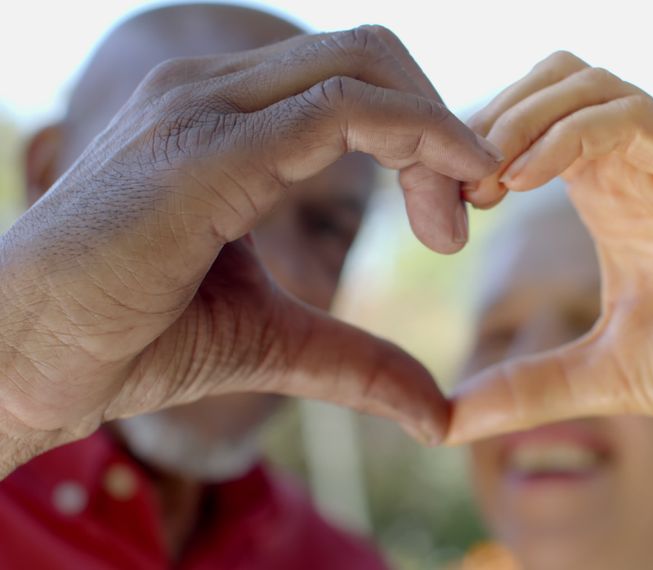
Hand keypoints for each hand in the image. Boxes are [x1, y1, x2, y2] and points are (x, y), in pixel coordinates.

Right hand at [0, 26, 501, 472]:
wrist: (26, 361)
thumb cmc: (130, 338)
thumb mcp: (272, 340)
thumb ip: (355, 359)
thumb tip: (437, 412)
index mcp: (229, 120)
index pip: (356, 83)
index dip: (425, 133)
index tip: (455, 214)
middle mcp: (219, 94)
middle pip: (372, 55)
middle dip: (442, 125)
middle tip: (463, 215)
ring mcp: (208, 107)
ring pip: (367, 65)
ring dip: (439, 135)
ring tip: (451, 227)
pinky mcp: (211, 145)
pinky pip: (345, 110)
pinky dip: (419, 140)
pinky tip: (443, 205)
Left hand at [448, 52, 652, 441]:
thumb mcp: (607, 377)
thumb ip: (530, 390)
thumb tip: (446, 424)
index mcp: (614, 196)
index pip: (533, 126)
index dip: (477, 152)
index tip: (448, 211)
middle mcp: (642, 165)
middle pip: (552, 80)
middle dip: (489, 118)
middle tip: (457, 186)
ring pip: (584, 82)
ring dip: (519, 118)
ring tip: (483, 182)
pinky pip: (628, 117)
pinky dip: (565, 135)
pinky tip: (522, 184)